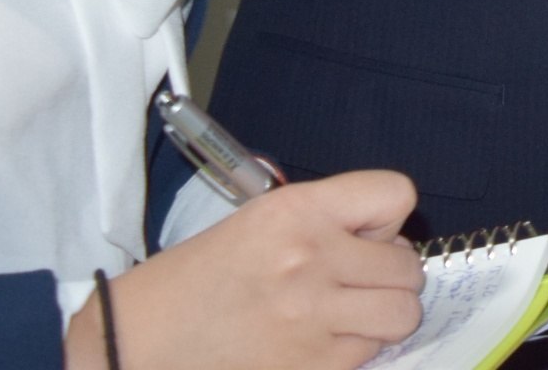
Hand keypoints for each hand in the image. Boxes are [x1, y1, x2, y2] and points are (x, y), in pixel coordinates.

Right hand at [68, 170, 421, 369]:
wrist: (138, 341)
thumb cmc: (196, 280)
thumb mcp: (259, 222)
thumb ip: (327, 220)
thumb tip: (388, 242)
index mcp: (296, 211)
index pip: (395, 194)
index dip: (386, 218)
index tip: (365, 235)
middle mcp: (311, 259)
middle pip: (408, 266)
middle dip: (388, 275)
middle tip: (352, 282)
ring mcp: (313, 319)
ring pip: (402, 315)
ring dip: (382, 316)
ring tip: (344, 315)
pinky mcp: (312, 368)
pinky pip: (369, 355)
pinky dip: (354, 351)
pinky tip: (317, 343)